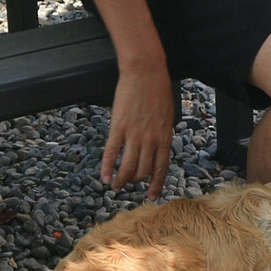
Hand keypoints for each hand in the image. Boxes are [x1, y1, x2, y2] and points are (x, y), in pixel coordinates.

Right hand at [101, 62, 173, 200]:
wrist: (146, 75)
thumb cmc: (159, 94)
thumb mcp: (167, 119)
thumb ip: (163, 136)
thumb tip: (158, 150)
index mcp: (164, 138)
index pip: (161, 168)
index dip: (156, 184)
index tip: (152, 196)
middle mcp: (151, 141)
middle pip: (143, 170)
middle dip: (136, 181)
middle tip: (129, 186)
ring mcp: (134, 135)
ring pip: (128, 166)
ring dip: (121, 180)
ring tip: (115, 187)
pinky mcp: (118, 127)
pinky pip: (111, 152)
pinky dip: (107, 166)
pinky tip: (103, 177)